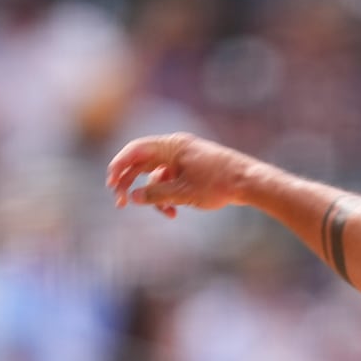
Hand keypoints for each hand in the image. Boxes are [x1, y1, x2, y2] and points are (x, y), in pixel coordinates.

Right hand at [106, 132, 251, 218]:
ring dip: (155, 196)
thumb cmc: (219, 184)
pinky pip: (171, 181)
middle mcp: (176, 148)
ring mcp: (184, 159)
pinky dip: (169, 196)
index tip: (111, 184)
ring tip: (166, 214)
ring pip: (157, 176)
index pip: (135, 151)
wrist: (250, 182)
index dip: (119, 165)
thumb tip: (133, 197)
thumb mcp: (183, 193)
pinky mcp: (192, 169)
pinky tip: (175, 212)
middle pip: (143, 164)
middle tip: (120, 202)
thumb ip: (155, 194)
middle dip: (131, 183)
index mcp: (172, 146)